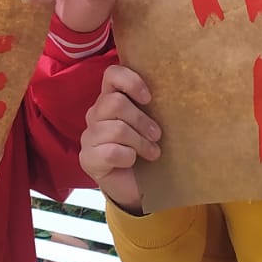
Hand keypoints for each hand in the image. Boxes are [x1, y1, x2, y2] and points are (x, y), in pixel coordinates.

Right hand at [79, 65, 160, 214]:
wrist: (136, 186)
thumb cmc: (144, 151)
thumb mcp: (149, 125)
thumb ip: (152, 108)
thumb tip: (174, 93)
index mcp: (110, 99)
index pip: (112, 74)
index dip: (131, 82)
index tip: (149, 99)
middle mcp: (95, 114)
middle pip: (115, 103)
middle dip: (141, 120)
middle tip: (157, 135)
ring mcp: (89, 136)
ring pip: (117, 128)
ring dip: (140, 142)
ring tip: (152, 152)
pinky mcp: (87, 158)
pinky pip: (111, 152)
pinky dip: (128, 157)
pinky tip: (132, 162)